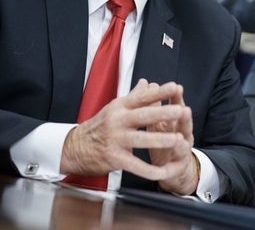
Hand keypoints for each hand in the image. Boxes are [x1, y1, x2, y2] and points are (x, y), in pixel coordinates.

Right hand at [60, 79, 190, 184]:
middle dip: (163, 113)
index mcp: (120, 106)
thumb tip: (147, 82)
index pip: (142, 97)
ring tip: (177, 139)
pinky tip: (160, 172)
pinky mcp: (113, 157)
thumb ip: (133, 97)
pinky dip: (148, 170)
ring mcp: (114, 139)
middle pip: (143, 116)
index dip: (159, 92)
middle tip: (180, 111)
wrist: (74, 148)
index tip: (175, 87)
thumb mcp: (115, 108)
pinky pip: (134, 165)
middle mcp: (117, 120)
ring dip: (160, 140)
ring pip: (140, 139)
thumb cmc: (99, 127)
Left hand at [147, 83, 198, 195]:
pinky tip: (162, 171)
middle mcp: (181, 137)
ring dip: (180, 144)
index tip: (176, 88)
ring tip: (178, 139)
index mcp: (175, 123)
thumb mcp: (159, 121)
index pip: (177, 108)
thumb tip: (150, 84)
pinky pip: (169, 171)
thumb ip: (155, 105)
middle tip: (184, 110)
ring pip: (181, 148)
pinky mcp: (174, 171)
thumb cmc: (164, 140)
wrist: (172, 168)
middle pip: (184, 126)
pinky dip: (165, 171)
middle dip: (184, 118)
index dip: (177, 98)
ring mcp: (180, 154)